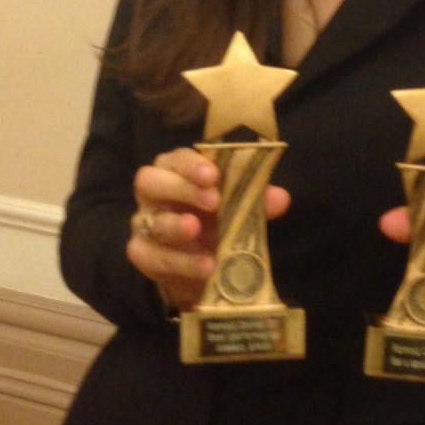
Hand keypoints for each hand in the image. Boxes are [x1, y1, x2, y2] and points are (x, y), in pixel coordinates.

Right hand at [126, 147, 290, 310]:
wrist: (202, 265)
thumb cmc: (217, 222)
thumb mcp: (238, 209)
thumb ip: (255, 201)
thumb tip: (281, 197)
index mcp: (175, 171)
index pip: (175, 159)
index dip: (191, 164)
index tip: (214, 175)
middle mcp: (153, 193)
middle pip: (149, 181)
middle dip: (181, 188)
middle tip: (212, 200)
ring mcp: (143, 224)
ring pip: (149, 221)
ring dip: (175, 226)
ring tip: (197, 230)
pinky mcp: (142, 254)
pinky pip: (153, 256)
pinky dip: (180, 262)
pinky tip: (204, 266)